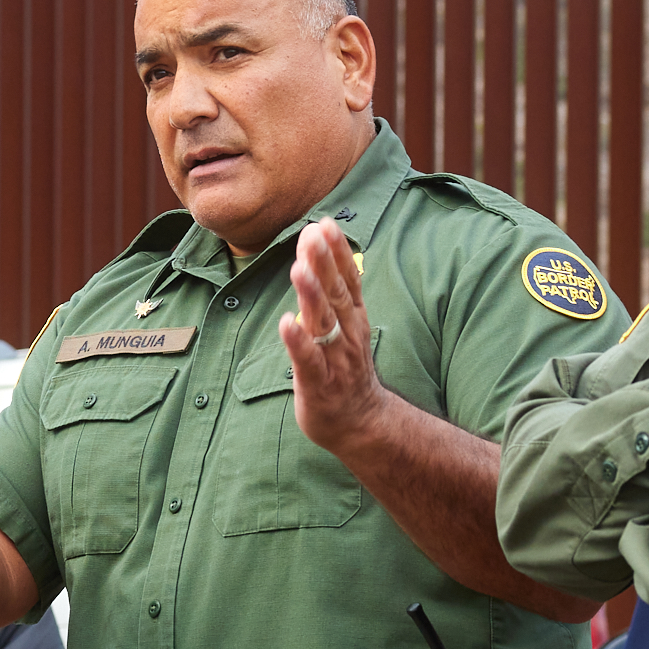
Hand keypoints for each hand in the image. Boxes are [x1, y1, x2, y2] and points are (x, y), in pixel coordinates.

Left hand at [283, 221, 395, 458]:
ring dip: (312, 296)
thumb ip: (334, 298)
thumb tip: (320, 257)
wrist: (362, 424)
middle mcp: (347, 335)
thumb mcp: (346, 330)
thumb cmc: (345, 372)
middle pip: (336, 295)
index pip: (348, 280)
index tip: (326, 224)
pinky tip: (286, 322)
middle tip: (312, 235)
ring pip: (324, 323)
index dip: (338, 252)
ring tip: (299, 269)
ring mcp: (335, 360)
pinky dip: (298, 341)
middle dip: (324, 264)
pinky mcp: (319, 383)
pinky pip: (309, 360)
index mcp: (353, 320)